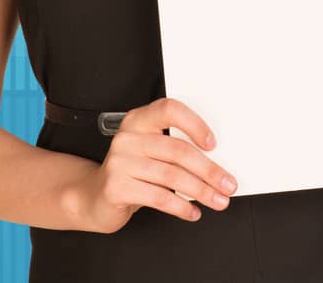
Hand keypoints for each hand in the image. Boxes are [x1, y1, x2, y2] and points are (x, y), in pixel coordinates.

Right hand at [68, 97, 237, 232]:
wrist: (94, 197)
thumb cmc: (132, 172)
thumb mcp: (152, 153)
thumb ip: (176, 149)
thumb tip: (217, 166)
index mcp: (139, 120)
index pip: (170, 110)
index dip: (195, 124)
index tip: (214, 145)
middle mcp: (127, 138)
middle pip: (178, 151)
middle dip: (210, 171)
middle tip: (228, 184)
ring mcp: (119, 162)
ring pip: (172, 176)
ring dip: (201, 191)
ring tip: (217, 200)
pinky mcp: (116, 188)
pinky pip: (158, 197)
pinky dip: (181, 207)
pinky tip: (192, 211)